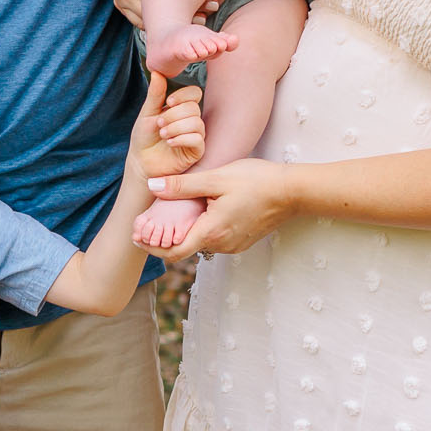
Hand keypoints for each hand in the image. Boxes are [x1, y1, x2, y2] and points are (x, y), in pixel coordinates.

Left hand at [131, 73, 205, 178]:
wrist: (141, 163)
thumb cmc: (144, 138)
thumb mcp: (147, 113)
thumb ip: (155, 94)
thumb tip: (157, 72)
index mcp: (181, 109)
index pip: (194, 93)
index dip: (183, 95)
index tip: (168, 102)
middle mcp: (191, 121)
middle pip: (193, 108)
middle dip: (173, 115)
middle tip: (159, 124)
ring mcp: (196, 136)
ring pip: (196, 123)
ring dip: (176, 127)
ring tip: (163, 134)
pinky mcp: (197, 151)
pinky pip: (197, 139)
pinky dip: (182, 138)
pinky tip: (170, 142)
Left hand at [150, 158, 299, 255]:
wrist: (293, 191)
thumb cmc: (257, 181)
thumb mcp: (216, 178)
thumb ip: (183, 185)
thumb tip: (153, 186)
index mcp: (211, 231)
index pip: (173, 252)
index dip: (151, 247)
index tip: (137, 235)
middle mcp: (221, 244)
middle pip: (185, 247)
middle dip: (164, 237)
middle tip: (147, 223)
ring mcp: (234, 245)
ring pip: (201, 242)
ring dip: (185, 231)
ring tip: (170, 214)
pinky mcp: (242, 240)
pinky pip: (215, 238)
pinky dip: (202, 229)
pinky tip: (199, 211)